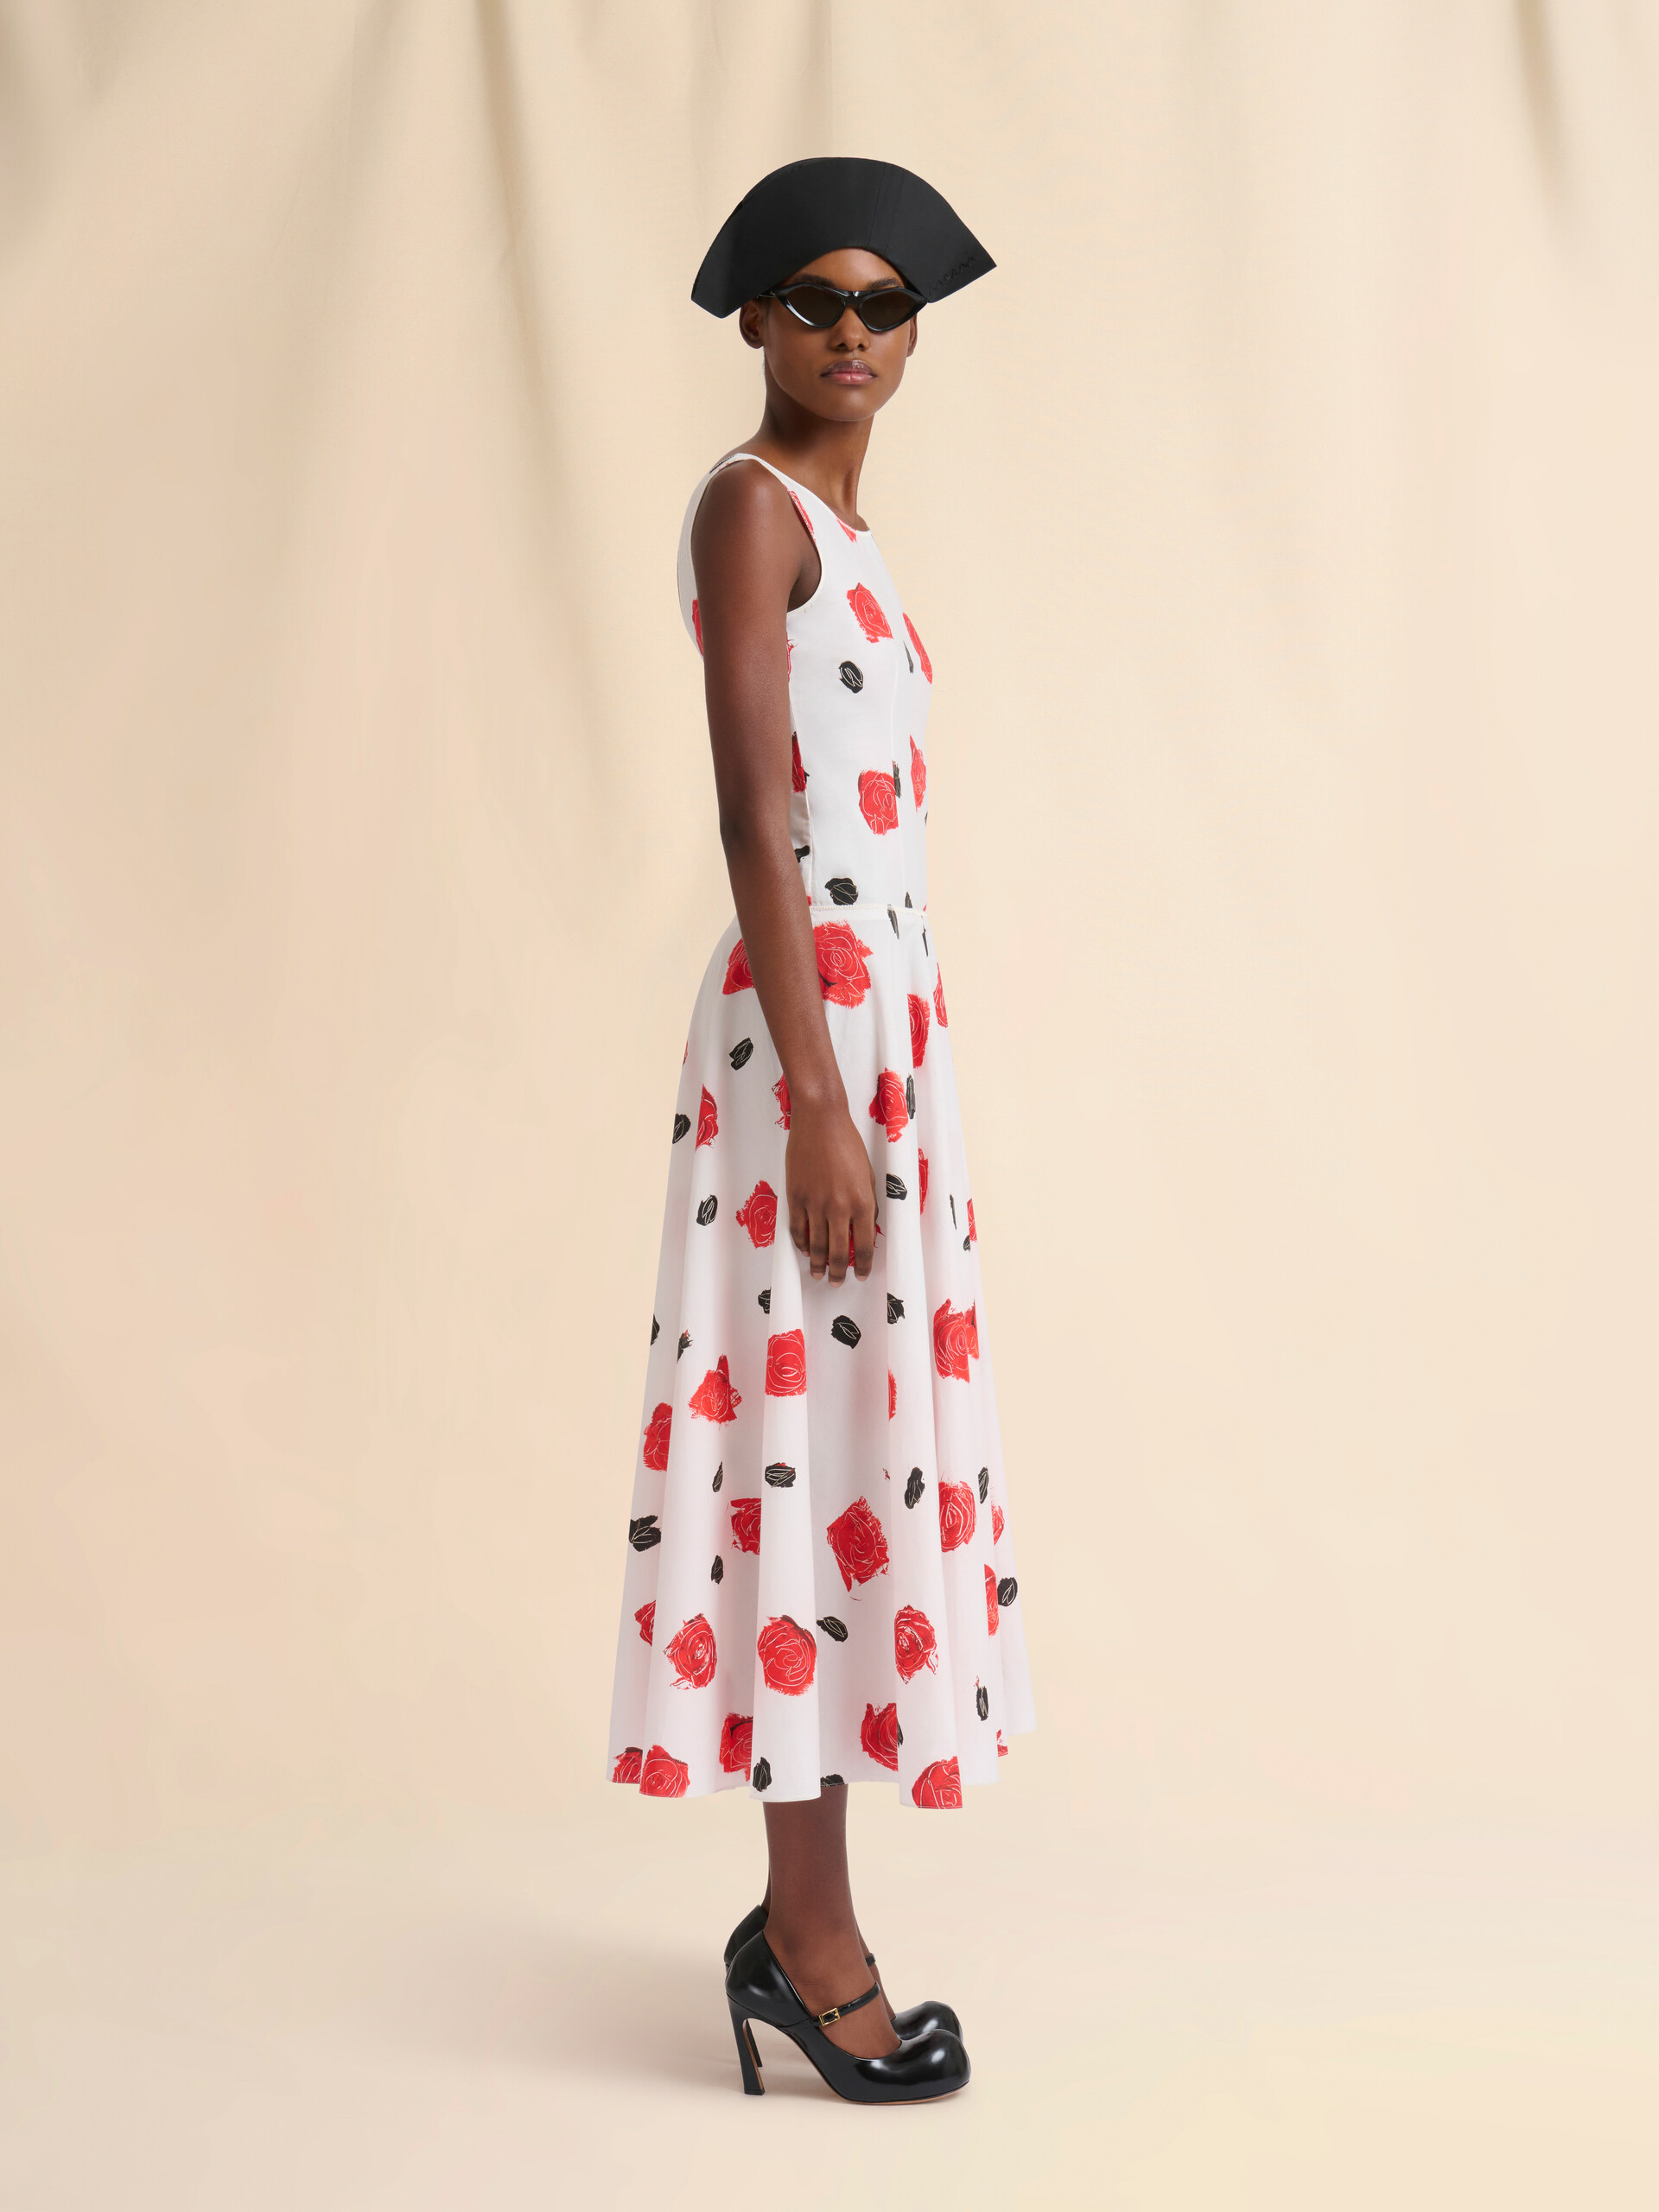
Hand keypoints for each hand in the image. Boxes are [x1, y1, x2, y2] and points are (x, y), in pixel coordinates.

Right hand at [785, 1095, 877, 1283]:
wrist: (821, 1121)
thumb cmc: (849, 1144)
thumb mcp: (868, 1176)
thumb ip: (867, 1205)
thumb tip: (864, 1230)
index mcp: (862, 1202)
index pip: (864, 1246)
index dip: (863, 1265)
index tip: (861, 1275)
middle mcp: (839, 1207)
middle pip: (839, 1252)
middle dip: (839, 1272)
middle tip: (837, 1282)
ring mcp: (815, 1203)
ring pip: (816, 1245)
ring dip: (819, 1264)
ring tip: (818, 1274)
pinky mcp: (796, 1196)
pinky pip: (797, 1229)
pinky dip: (801, 1244)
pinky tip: (805, 1251)